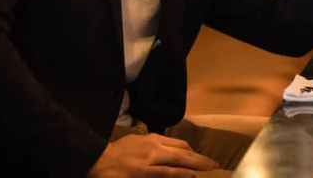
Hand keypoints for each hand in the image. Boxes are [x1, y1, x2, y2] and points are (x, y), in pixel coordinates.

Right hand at [87, 134, 218, 177]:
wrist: (98, 159)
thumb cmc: (115, 152)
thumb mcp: (136, 141)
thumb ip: (151, 145)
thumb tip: (164, 150)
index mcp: (153, 138)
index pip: (179, 143)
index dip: (191, 151)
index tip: (199, 157)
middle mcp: (155, 146)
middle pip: (184, 151)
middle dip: (200, 158)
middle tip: (214, 163)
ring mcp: (151, 159)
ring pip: (180, 160)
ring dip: (197, 165)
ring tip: (209, 168)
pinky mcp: (145, 172)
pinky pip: (167, 172)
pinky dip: (181, 173)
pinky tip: (191, 175)